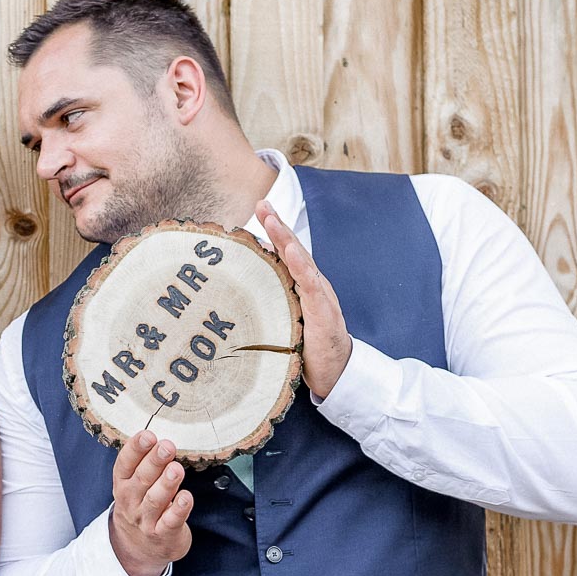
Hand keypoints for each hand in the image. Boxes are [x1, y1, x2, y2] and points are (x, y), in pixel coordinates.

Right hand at [109, 431, 192, 575]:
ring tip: (176, 469)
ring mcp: (146, 519)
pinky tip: (186, 497)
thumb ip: (144, 464)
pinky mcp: (163, 534)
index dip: (135, 449)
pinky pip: (171, 521)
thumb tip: (161, 439)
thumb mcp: (134, 485)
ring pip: (155, 500)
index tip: (148, 435)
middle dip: (154, 462)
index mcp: (122, 484)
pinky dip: (178, 509)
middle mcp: (131, 501)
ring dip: (166, 484)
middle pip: (141, 479)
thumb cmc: (140, 506)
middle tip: (167, 446)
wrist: (137, 549)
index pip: (125, 464)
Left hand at [256, 200, 352, 397]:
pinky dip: (302, 268)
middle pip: (294, 249)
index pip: (286, 251)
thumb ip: (268, 299)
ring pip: (302, 263)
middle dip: (279, 225)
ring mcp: (319, 297)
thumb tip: (241, 284)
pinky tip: (293, 253)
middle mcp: (311, 285)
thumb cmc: (305, 345)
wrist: (335, 371)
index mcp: (300, 285)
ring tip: (274, 221)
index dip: (274, 228)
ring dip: (288, 240)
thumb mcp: (282, 317)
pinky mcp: (324, 314)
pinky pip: (312, 288)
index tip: (259, 206)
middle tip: (263, 204)